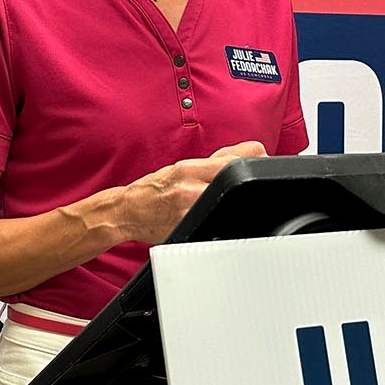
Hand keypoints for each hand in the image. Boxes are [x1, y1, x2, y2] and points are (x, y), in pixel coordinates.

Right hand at [118, 140, 266, 244]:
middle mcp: (190, 189)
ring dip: (236, 203)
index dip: (253, 160)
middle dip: (246, 184)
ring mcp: (191, 212)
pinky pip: (219, 224)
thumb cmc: (154, 190)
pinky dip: (224, 219)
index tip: (255, 165)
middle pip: (239, 180)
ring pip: (232, 203)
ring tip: (227, 203)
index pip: (237, 159)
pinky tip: (217, 217)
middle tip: (244, 188)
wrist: (129, 211)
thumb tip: (250, 153)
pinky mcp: (190, 231)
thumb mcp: (182, 167)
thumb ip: (216, 161)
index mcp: (190, 169)